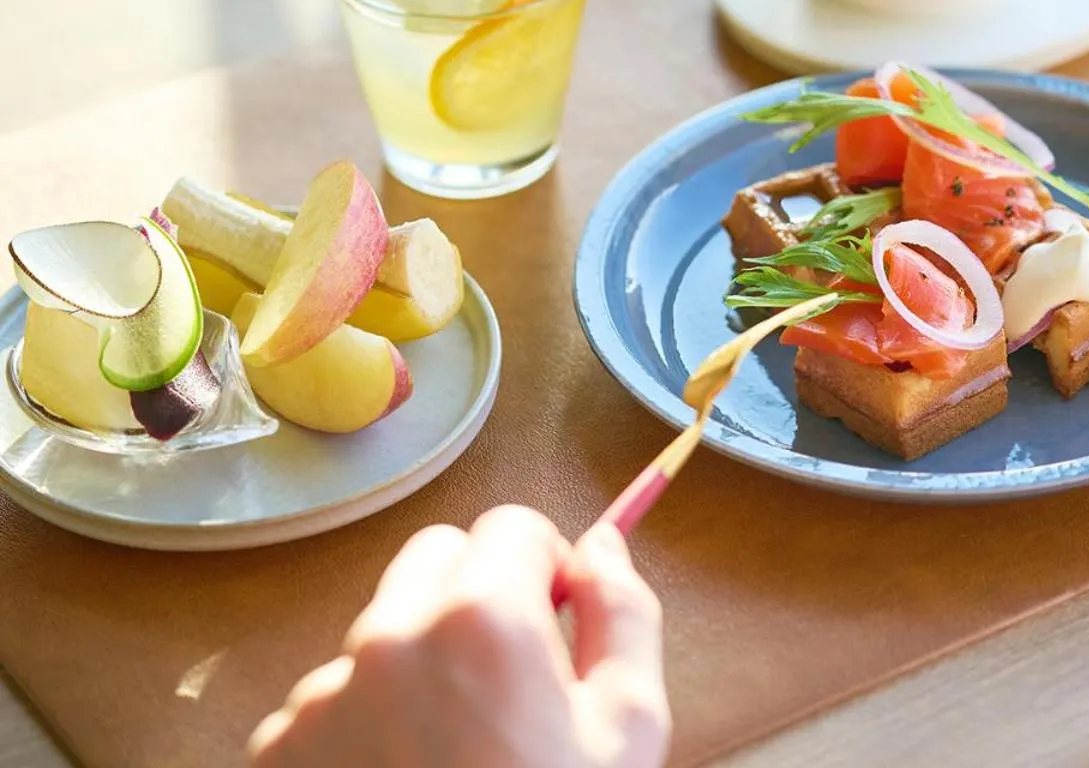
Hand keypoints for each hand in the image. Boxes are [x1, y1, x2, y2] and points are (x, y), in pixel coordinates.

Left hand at [248, 506, 668, 767]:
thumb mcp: (630, 728)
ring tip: (453, 752)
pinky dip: (363, 724)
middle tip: (509, 682)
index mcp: (482, 617)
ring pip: (379, 631)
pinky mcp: (276, 751)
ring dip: (416, 662)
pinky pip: (327, 700)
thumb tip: (603, 543)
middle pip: (435, 559)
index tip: (557, 625)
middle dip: (476, 595)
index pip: (513, 525)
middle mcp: (386, 637)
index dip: (547, 570)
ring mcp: (319, 697)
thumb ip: (622, 612)